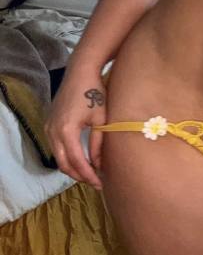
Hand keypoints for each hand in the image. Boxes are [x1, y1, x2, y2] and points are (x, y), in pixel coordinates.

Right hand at [44, 66, 106, 190]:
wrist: (81, 71)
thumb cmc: (95, 91)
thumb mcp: (101, 119)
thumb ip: (98, 143)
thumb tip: (98, 164)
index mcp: (66, 130)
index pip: (76, 161)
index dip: (88, 175)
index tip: (99, 183)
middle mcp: (53, 131)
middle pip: (63, 163)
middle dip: (79, 175)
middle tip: (95, 181)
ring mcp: (48, 127)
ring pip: (58, 156)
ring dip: (72, 166)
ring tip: (89, 172)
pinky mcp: (49, 123)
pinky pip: (56, 146)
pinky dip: (66, 155)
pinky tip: (80, 158)